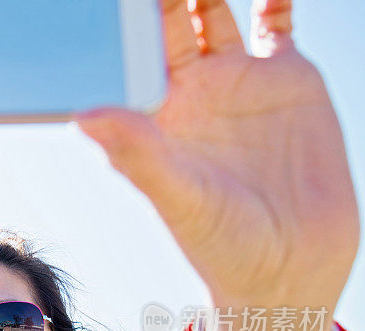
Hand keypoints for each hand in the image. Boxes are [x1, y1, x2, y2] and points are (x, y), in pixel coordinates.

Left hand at [76, 0, 359, 311]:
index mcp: (157, 116)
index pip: (132, 51)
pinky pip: (277, 23)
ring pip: (214, 12)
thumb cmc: (222, 245)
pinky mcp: (288, 80)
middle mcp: (192, 92)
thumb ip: (136, 153)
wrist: (289, 265)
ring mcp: (238, 83)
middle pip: (167, 20)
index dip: (121, 20)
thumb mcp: (177, 197)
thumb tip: (81, 115)